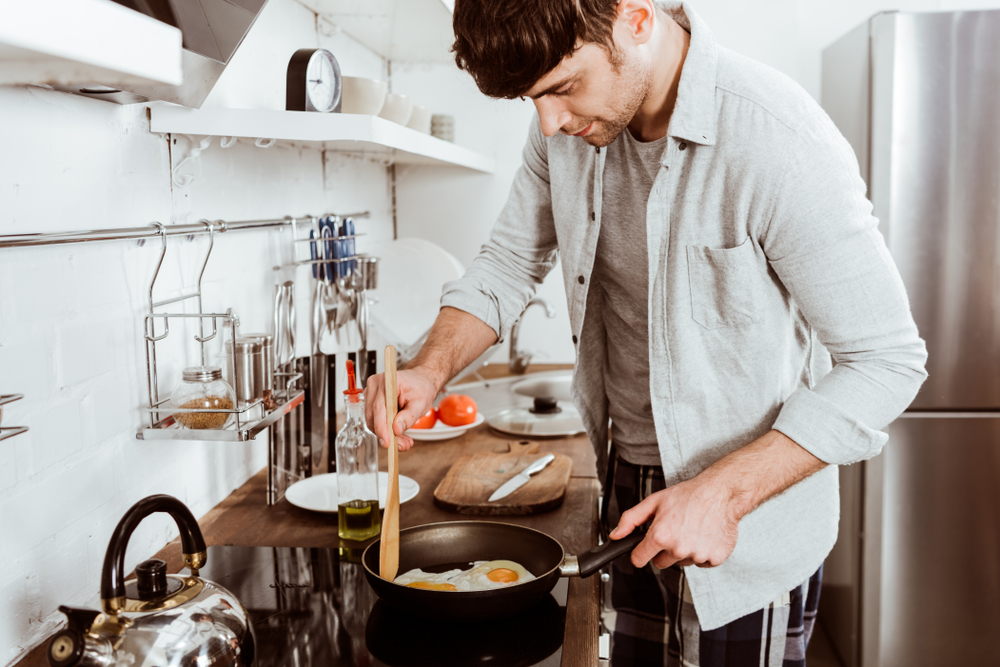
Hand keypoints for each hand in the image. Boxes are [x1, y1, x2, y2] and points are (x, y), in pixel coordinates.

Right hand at [364, 368, 438, 450]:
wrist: (421, 381)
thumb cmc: (421, 388)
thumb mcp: (421, 403)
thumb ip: (409, 417)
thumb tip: (396, 429)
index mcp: (388, 381)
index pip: (379, 407)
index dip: (381, 427)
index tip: (387, 442)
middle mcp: (375, 385)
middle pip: (373, 416)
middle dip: (386, 434)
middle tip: (401, 445)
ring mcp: (371, 393)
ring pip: (373, 420)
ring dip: (386, 434)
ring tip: (404, 441)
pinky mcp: (372, 401)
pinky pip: (375, 419)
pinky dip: (385, 429)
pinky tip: (398, 434)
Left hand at [608, 476, 739, 568]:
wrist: (720, 493)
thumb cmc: (689, 495)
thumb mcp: (654, 501)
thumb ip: (630, 519)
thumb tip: (616, 535)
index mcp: (660, 536)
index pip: (639, 560)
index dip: (639, 553)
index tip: (643, 548)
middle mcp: (678, 549)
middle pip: (660, 563)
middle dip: (663, 551)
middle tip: (673, 531)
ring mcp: (697, 556)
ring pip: (681, 563)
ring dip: (683, 551)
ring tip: (690, 530)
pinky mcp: (714, 559)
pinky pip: (701, 563)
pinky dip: (701, 552)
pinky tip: (702, 536)